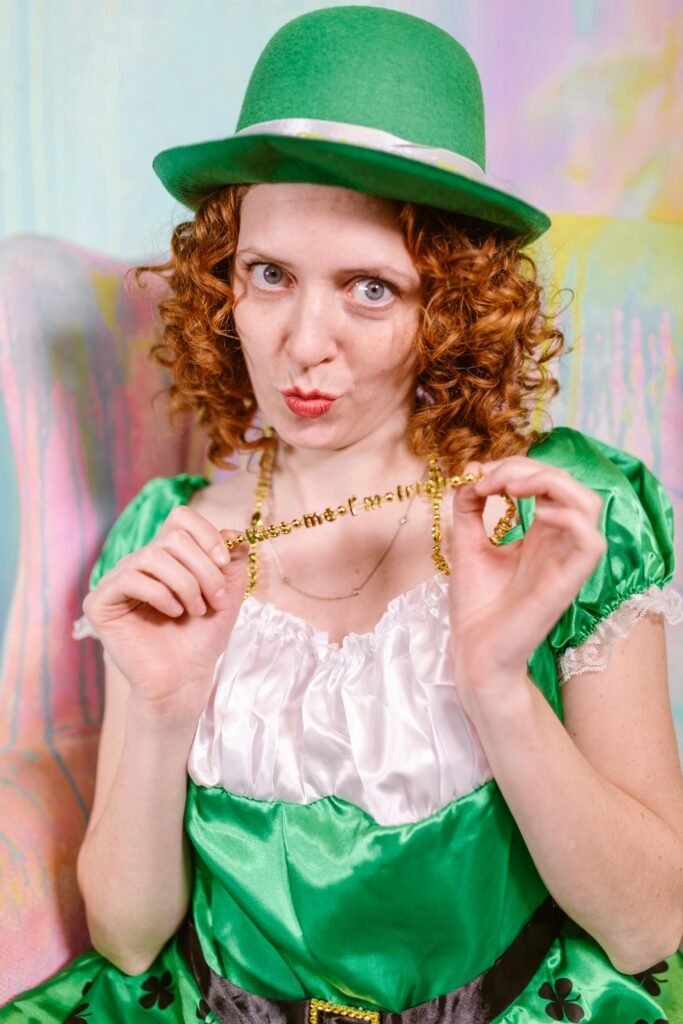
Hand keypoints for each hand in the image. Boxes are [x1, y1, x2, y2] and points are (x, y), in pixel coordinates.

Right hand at [82, 506, 247, 720]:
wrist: (185, 678)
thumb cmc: (202, 637)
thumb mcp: (228, 592)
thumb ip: (232, 559)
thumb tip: (235, 531)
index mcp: (167, 556)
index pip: (180, 518)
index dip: (206, 533)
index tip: (224, 562)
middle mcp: (139, 563)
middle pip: (172, 538)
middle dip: (203, 569)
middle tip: (216, 600)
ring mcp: (117, 581)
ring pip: (151, 556)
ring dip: (185, 584)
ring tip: (195, 610)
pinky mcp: (100, 602)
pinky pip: (130, 579)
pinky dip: (160, 594)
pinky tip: (173, 614)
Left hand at [447, 456, 605, 708]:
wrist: (473, 651)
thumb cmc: (476, 605)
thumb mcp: (465, 544)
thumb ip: (469, 508)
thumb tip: (471, 472)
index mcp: (538, 533)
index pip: (544, 481)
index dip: (513, 466)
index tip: (473, 475)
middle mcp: (556, 542)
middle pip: (566, 483)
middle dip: (527, 467)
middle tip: (488, 479)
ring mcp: (565, 561)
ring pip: (589, 503)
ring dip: (551, 482)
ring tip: (511, 487)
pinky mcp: (568, 582)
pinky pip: (591, 541)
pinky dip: (567, 517)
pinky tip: (533, 515)